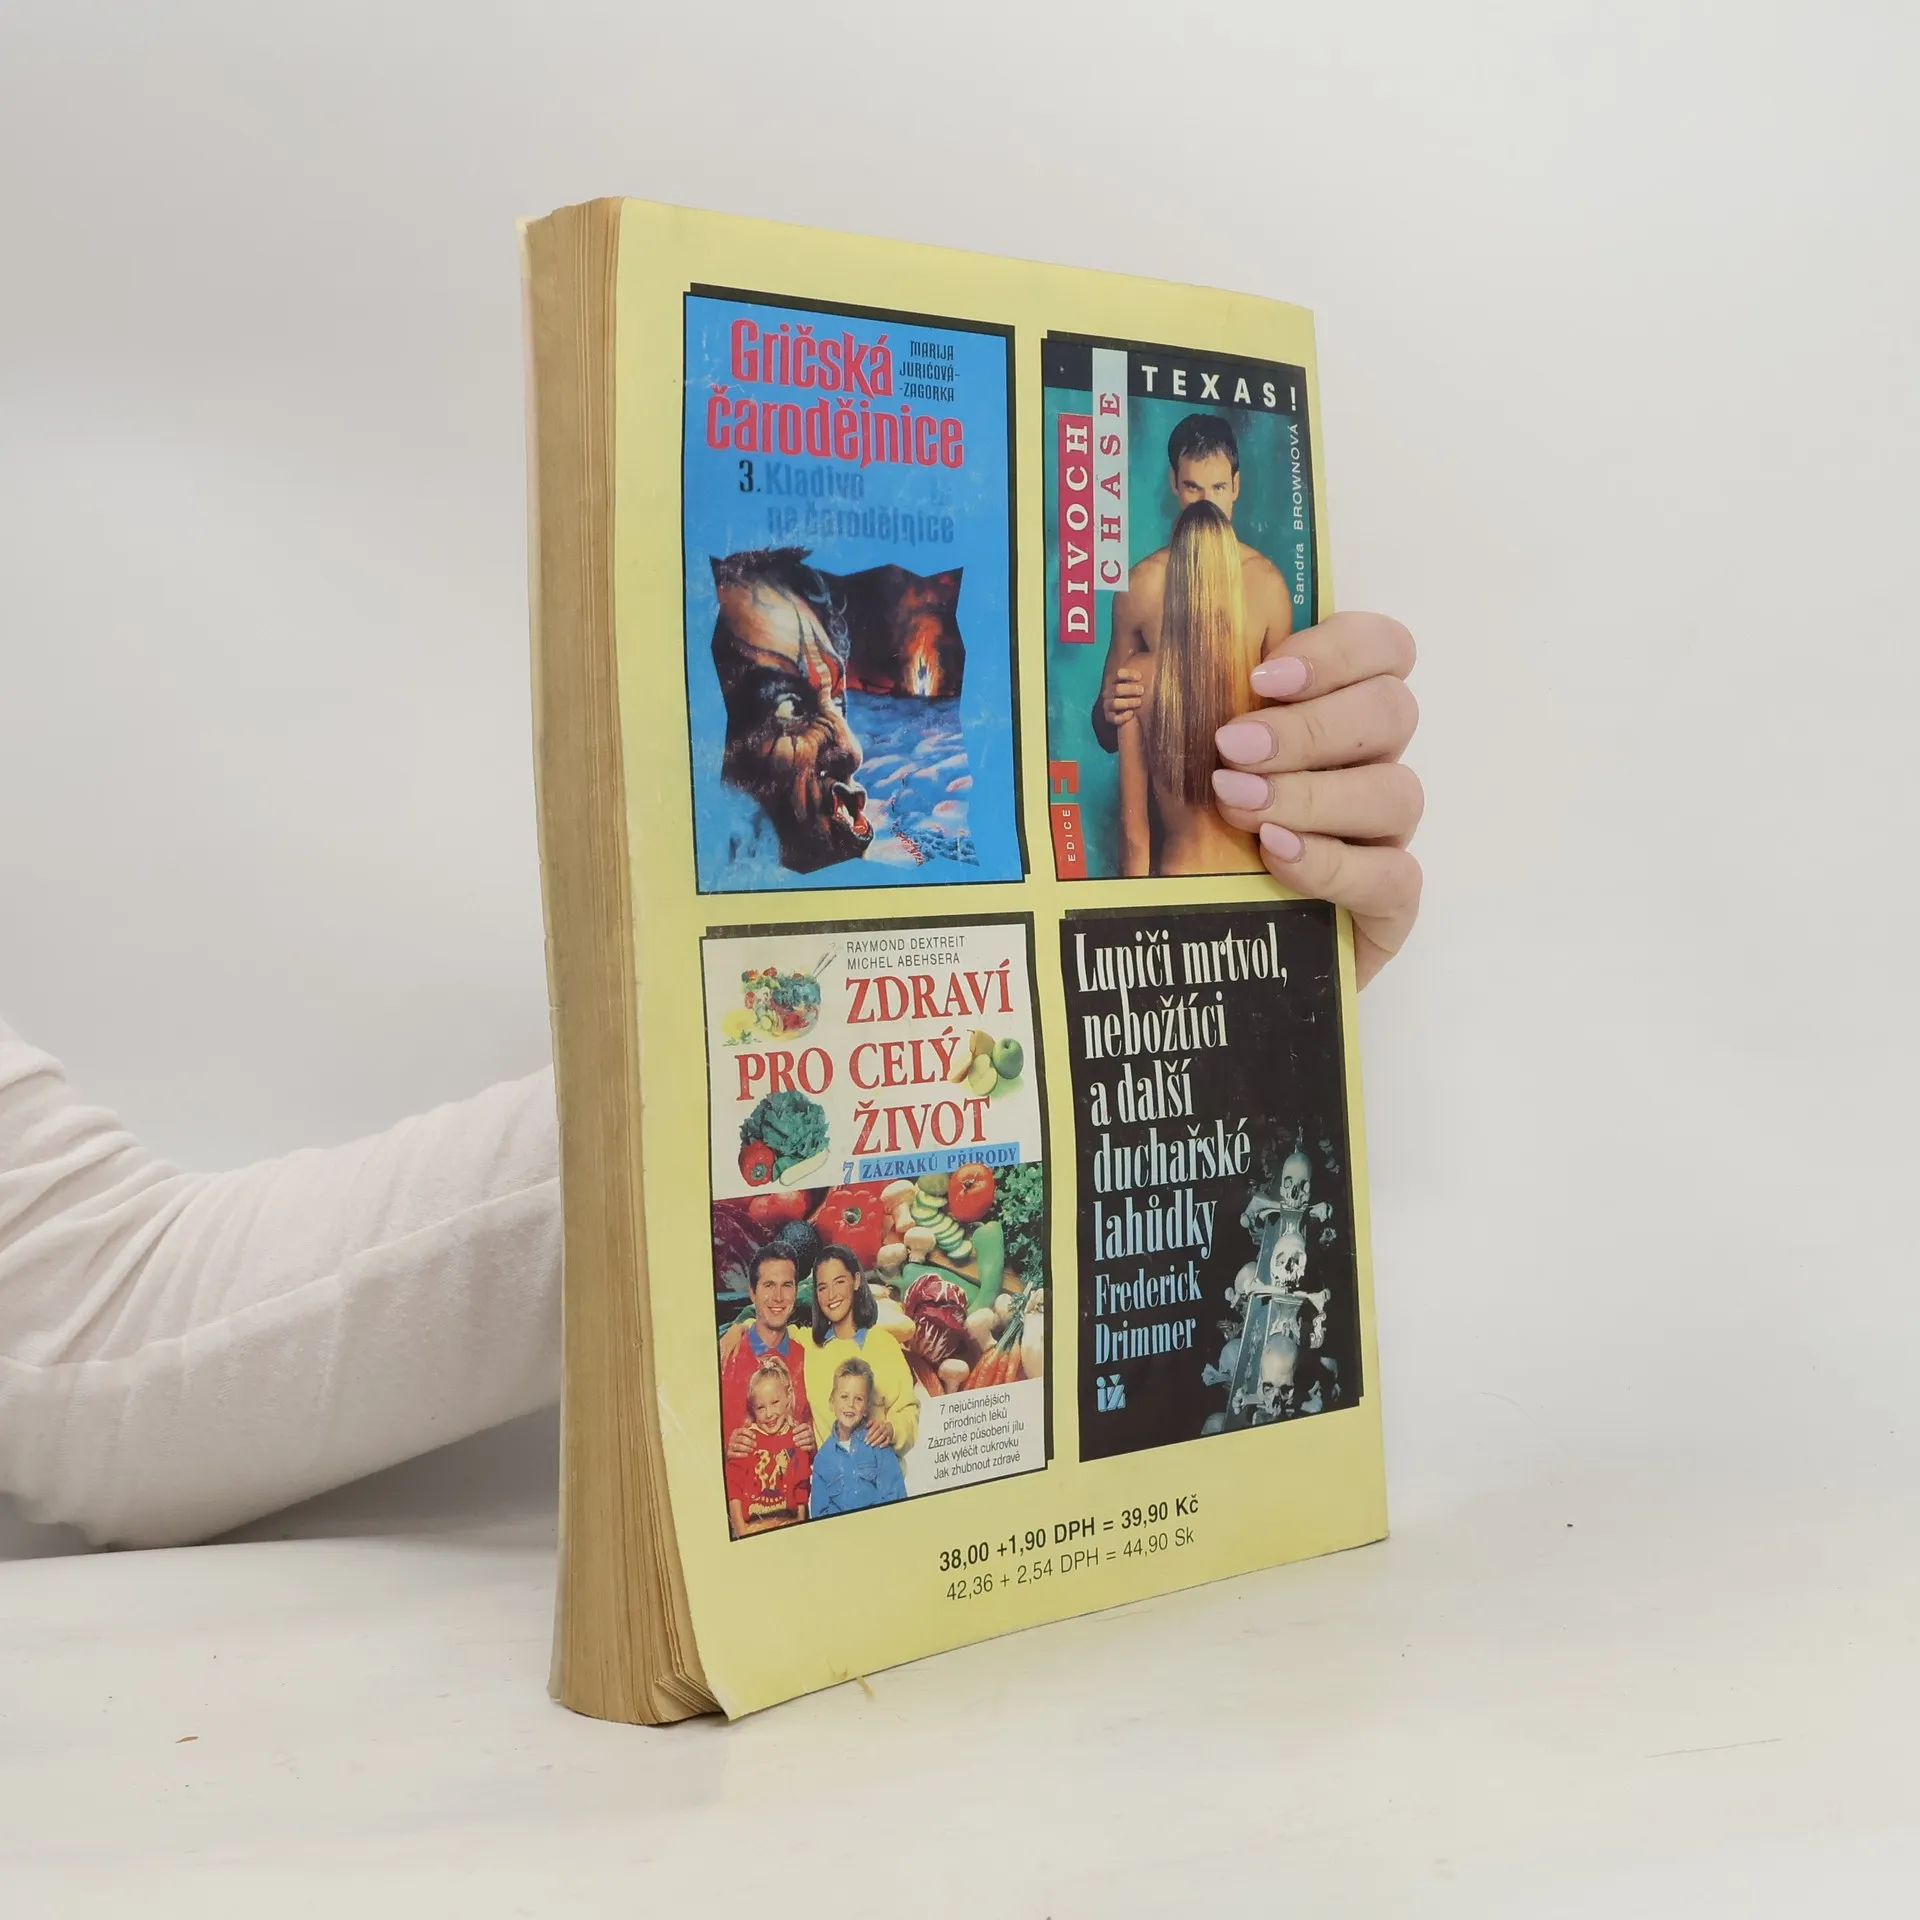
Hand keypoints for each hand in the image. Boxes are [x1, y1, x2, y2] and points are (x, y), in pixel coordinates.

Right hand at [725, 1424, 754, 1458]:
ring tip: (751, 1450)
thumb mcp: (739, 1432)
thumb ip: (744, 1426)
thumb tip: (748, 1420)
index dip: (749, 1433)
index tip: (754, 1437)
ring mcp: (730, 1446)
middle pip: (742, 1439)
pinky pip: (735, 1454)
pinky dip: (741, 1454)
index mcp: (735, 1432)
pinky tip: (746, 1455)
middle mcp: (732, 1438)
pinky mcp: (728, 1453)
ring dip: (747, 1448)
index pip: (743, 1430)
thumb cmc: (735, 1440)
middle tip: (755, 1445)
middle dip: (750, 1442)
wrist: (726, 1449)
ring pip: (739, 1446)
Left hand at [792, 1422, 815, 1452]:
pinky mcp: (813, 1446)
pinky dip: (806, 1447)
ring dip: (802, 1442)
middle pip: (807, 1433)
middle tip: (793, 1439)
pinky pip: (811, 1447)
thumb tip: (792, 1421)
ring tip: (796, 1444)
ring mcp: (813, 1439)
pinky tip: (801, 1448)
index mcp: (808, 1427)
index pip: (805, 1425)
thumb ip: (795, 1424)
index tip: (793, 1431)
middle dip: (800, 1436)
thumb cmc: (800, 1434)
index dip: (799, 1428)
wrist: (805, 1444)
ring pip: (809, 1440)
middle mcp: (811, 1432)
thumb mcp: (797, 1428)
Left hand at [864, 1414, 893, 1448]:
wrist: (889, 1426)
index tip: (865, 1439)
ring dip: (877, 1441)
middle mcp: (884, 1427)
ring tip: (872, 1445)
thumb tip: (866, 1426)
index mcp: (879, 1423)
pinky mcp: (890, 1437)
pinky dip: (884, 1444)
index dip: (869, 1434)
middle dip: (872, 1438)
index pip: (874, 1428)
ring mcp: (888, 1432)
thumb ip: (870, 1423)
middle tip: (867, 1443)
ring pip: (882, 1437)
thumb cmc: (879, 1425)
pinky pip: (888, 1441)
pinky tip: (880, 1447)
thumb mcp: (875, 1422)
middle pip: (878, 1432)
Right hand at [1104, 664, 1145, 728]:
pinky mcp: (1109, 717)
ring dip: (1128, 702)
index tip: (1140, 676)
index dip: (1128, 674)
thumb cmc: (1131, 693)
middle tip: (1142, 690)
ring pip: (1115, 703)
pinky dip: (1122, 716)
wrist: (1122, 711)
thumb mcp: (1134, 680)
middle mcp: (1108, 693)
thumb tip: (1134, 650)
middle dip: (1130, 689)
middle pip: (1117, 689)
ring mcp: (1108, 705)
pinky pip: (1114, 718)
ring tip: (1139, 702)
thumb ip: (1136, 666)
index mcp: (1114, 682)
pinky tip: (1131, 714)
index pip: (1118, 674)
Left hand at [1210, 612, 1422, 985]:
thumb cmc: (1196, 845)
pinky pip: (1394, 876)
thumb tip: (1152, 670)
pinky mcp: (1389, 906)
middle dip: (1308, 726)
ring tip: (1240, 806)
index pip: (1383, 651)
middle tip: (1232, 748)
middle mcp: (1372, 768)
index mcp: (1336, 715)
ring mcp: (1385, 837)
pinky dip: (1333, 861)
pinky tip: (1277, 854)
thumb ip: (1195, 717)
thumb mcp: (1186, 771)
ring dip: (1312, 792)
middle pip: (1391, 712)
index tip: (1263, 676)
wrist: (1213, 954)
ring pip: (1396, 791)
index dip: (1339, 649)